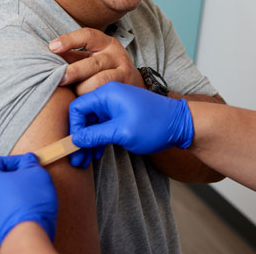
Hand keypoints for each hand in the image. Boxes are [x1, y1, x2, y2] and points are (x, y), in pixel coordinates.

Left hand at [0, 153, 57, 253]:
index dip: (18, 161)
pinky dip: (9, 213)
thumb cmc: (27, 204)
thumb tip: (28, 161)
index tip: (31, 165)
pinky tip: (23, 215)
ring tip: (30, 199)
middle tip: (31, 181)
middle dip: (14, 179)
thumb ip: (30, 162)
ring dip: (12, 196)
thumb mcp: (35, 173)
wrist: (23, 241)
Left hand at [49, 28, 143, 94]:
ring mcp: (124, 72)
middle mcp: (116, 55)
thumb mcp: (91, 58)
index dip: (70, 40)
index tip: (53, 47)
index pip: (88, 35)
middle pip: (94, 63)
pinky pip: (108, 94)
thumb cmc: (104, 69)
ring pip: (101, 81)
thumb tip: (45, 56)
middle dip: (75, 72)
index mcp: (105, 43)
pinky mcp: (127, 88)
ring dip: (84, 89)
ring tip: (75, 95)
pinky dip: (95, 100)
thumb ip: (72, 57)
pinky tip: (85, 104)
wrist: (133, 84)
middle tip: (61, 79)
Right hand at [68, 81, 193, 159]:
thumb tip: (75, 140)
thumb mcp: (122, 132)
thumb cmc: (154, 125)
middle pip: (84, 116)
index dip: (74, 128)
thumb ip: (96, 135)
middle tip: (77, 161)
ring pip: (93, 123)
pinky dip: (98, 139)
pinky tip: (97, 153)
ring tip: (86, 161)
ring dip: (88, 141)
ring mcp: (115, 105)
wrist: (181, 125)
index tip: (75, 147)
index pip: (78, 107)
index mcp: (107, 93)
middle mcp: (109, 96)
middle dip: (79, 138)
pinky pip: (103, 125)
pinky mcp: (121, 115)